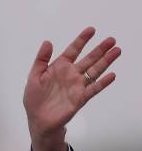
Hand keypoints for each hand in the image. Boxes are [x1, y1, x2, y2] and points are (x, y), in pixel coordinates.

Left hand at [23, 27, 120, 150]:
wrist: (38, 120)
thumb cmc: (34, 99)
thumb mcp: (34, 77)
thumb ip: (41, 60)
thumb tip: (47, 42)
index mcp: (59, 67)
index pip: (73, 50)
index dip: (82, 40)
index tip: (91, 30)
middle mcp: (71, 74)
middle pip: (88, 59)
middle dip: (100, 49)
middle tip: (111, 40)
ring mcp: (77, 86)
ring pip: (94, 71)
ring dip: (105, 61)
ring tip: (116, 51)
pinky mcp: (80, 98)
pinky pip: (93, 89)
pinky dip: (102, 82)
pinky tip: (111, 75)